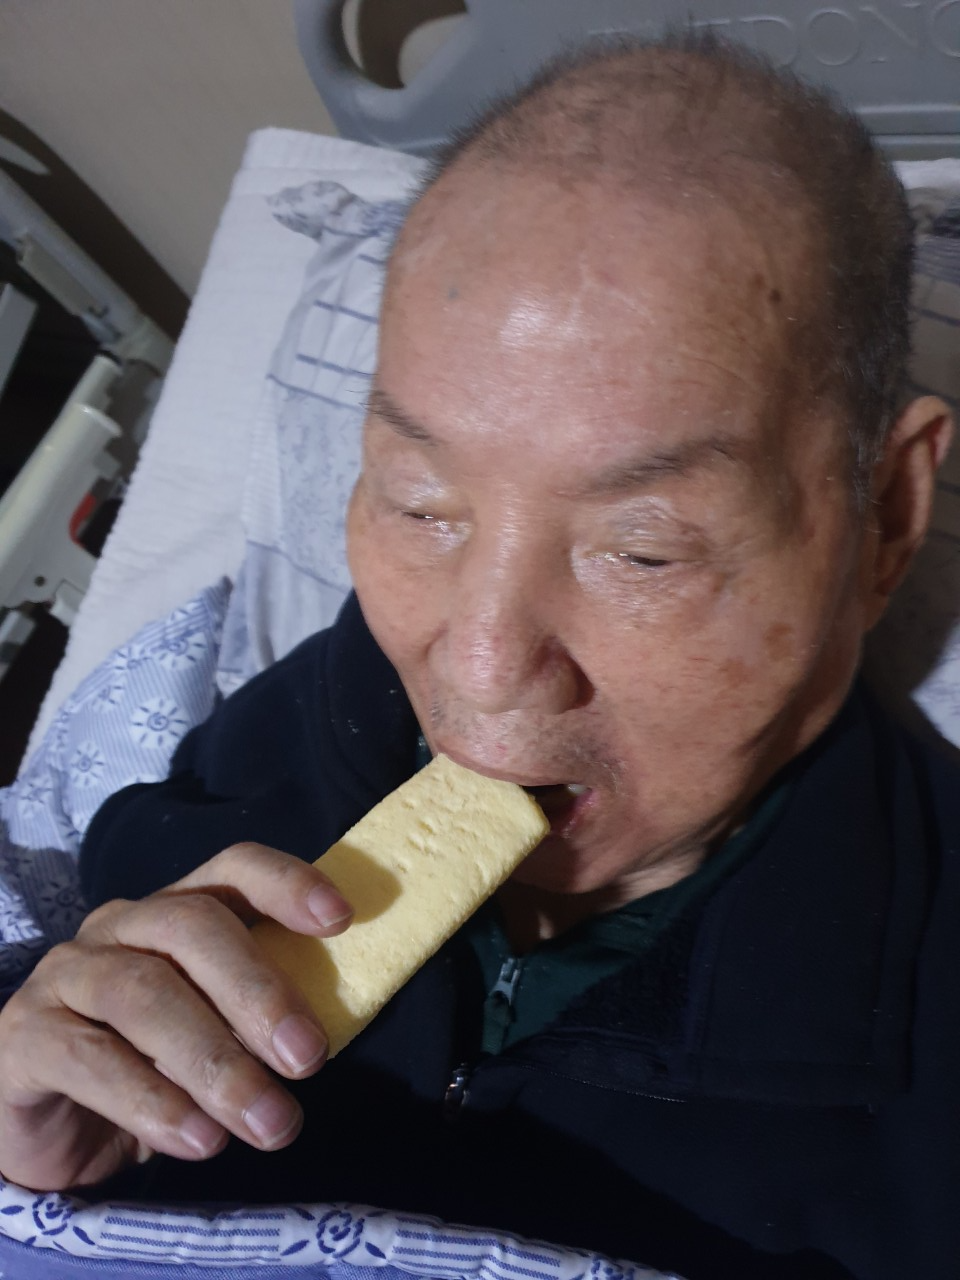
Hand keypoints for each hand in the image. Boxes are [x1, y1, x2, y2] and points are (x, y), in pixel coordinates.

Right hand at [0, 843, 351, 1191]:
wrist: (54, 1135)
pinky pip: (90, 1058)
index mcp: (177, 912)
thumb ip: (258, 1022)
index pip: (232, 869)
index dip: (286, 883)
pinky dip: (152, 1102)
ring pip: (143, 994)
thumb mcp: (218, 1038)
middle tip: (308, 1058)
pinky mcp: (23, 1035)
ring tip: (268, 1122)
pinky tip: (199, 1141)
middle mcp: (121, 925)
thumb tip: (321, 1037)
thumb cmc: (155, 1072)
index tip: (343, 918)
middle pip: (192, 927)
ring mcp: (66, 973)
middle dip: (257, 991)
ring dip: (214, 1061)